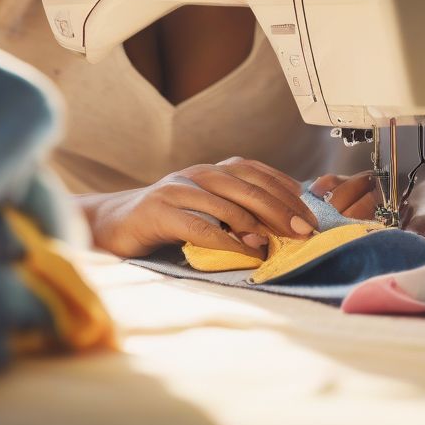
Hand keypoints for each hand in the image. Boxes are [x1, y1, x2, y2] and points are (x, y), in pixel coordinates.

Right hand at [83, 156, 319, 258]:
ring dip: (254, 222)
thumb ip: (237, 211)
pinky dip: (223, 239)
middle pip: (245, 185)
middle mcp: (196, 174)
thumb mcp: (206, 210)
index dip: (285, 189)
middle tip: (304, 231)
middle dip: (279, 207)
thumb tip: (283, 226)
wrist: (114, 223)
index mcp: (211, 171)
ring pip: (223, 201)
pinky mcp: (158, 212)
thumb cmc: (168, 220)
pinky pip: (196, 225)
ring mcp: (176, 190)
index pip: (254, 172)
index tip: (310, 213)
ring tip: (276, 242)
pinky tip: (241, 253)